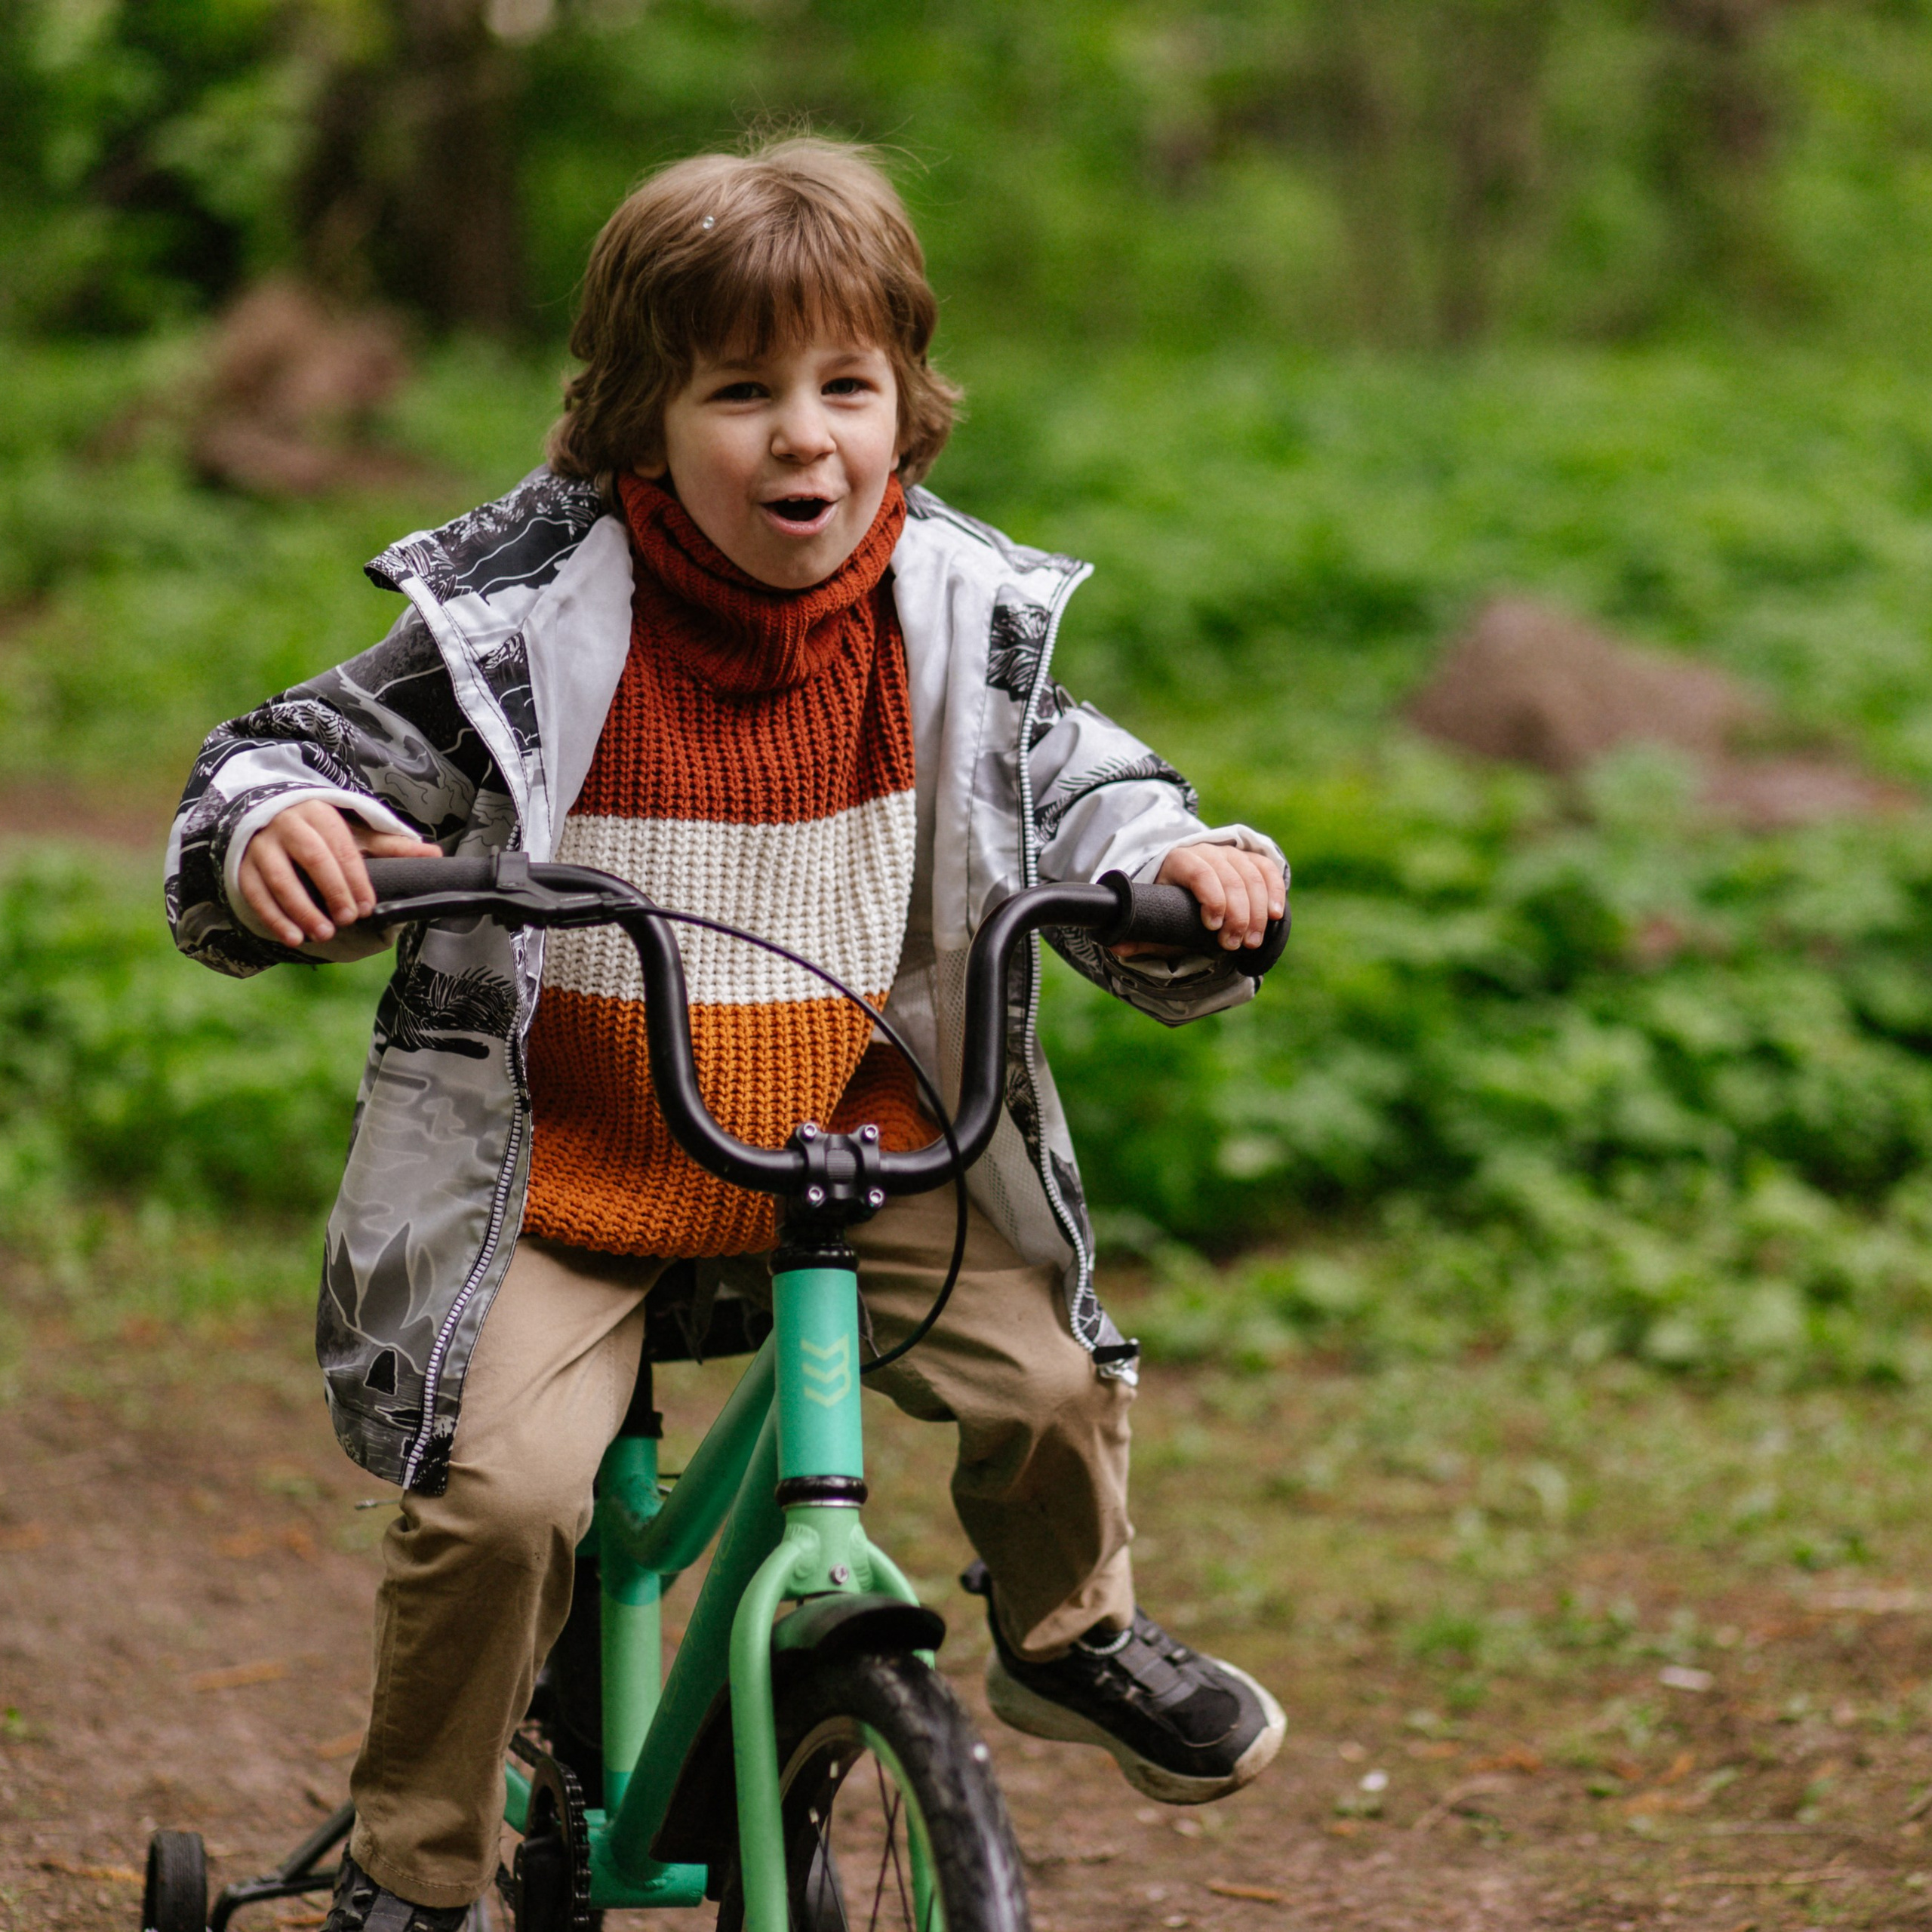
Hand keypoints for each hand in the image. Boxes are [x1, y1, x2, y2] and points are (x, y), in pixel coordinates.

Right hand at [237, 800, 441, 947]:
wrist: (268, 821)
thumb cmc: (321, 834)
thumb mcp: (355, 836)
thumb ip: (391, 848)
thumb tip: (436, 855)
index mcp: (320, 814)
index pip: (341, 847)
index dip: (355, 879)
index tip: (367, 907)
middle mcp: (288, 824)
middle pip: (312, 858)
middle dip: (332, 891)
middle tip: (347, 921)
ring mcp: (261, 845)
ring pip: (279, 878)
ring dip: (301, 910)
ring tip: (322, 935)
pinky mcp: (242, 866)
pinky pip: (255, 893)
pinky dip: (274, 918)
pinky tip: (293, 939)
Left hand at [1112, 844, 1285, 956]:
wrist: (1181, 885)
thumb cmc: (1167, 906)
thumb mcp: (1152, 919)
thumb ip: (1138, 933)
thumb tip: (1116, 945)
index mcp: (1177, 861)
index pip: (1199, 872)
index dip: (1211, 897)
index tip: (1213, 926)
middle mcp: (1206, 851)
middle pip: (1230, 876)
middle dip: (1237, 914)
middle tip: (1234, 944)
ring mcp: (1230, 853)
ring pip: (1251, 875)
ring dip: (1257, 911)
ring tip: (1252, 941)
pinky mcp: (1250, 860)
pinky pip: (1267, 870)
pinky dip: (1274, 891)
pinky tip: (1276, 915)